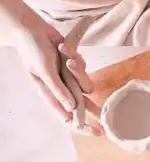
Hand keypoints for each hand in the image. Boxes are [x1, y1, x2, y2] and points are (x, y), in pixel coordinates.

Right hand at [13, 13, 98, 134]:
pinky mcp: (72, 66)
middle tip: (105, 124)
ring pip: (84, 85)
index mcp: (48, 93)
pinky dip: (75, 59)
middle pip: (80, 105)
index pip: (66, 115)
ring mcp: (66, 77)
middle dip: (92, 112)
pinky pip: (82, 68)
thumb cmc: (33, 51)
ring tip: (65, 56)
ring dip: (77, 71)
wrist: (32, 29)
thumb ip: (58, 90)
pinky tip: (63, 47)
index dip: (81, 125)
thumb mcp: (45, 72)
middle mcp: (59, 88)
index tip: (96, 132)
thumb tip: (71, 109)